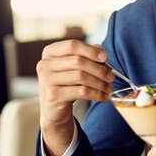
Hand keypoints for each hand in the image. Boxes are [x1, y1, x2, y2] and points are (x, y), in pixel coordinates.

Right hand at [36, 39, 113, 155]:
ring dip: (100, 83)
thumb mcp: (74, 67)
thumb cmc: (67, 84)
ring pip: (81, 76)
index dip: (91, 50)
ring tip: (109, 88)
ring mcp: (47, 80)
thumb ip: (87, 55)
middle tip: (111, 77)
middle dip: (99, 69)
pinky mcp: (53, 95)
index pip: (72, 45)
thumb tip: (101, 51)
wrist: (54, 110)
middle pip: (79, 61)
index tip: (105, 57)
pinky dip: (96, 94)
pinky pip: (81, 91)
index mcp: (50, 52)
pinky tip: (104, 97)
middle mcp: (45, 64)